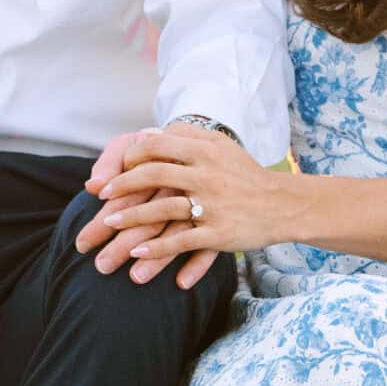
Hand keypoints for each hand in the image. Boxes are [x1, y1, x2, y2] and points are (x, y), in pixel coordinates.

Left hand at [93, 124, 287, 279]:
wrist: (284, 205)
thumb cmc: (246, 174)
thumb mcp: (222, 146)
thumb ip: (187, 135)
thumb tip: (148, 132)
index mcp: (206, 150)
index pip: (157, 146)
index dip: (131, 156)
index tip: (118, 166)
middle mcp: (207, 175)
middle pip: (154, 175)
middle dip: (122, 185)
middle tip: (103, 196)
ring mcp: (213, 205)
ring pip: (163, 209)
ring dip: (131, 218)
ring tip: (109, 223)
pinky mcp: (219, 233)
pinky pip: (182, 242)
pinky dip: (157, 248)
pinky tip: (137, 253)